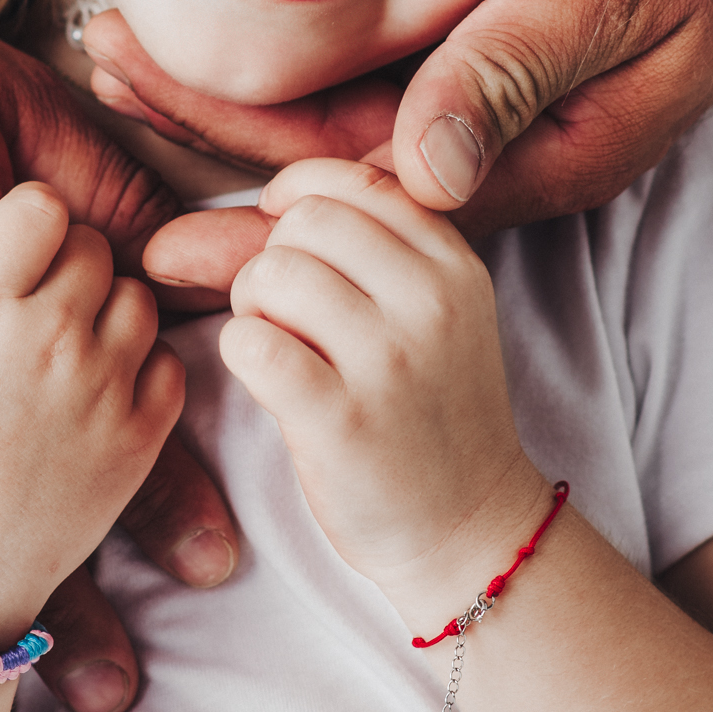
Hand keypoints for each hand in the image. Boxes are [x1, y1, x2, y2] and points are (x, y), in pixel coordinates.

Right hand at [0, 183, 183, 640]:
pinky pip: (169, 361)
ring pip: (137, 297)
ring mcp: (101, 390)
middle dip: (63, 262)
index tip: (7, 253)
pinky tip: (95, 388)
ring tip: (60, 346)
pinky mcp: (140, 439)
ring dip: (106, 309)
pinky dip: (143, 366)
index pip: (41, 205)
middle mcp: (48, 340)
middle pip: (90, 245)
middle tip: (28, 305)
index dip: (26, 220)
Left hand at [100, 0, 712, 305]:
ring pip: (336, 121)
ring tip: (122, 46)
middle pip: (325, 164)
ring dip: (232, 88)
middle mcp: (498, 141)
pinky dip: (290, 50)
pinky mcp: (488, 53)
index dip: (244, 161)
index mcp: (533, 149)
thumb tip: (421, 168)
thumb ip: (520, 65)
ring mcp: (491, 100)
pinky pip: (368, 75)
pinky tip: (219, 18)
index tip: (141, 127)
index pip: (357, 180)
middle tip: (94, 67)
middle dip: (206, 126)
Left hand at [219, 157, 546, 622]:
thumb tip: (283, 194)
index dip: (300, 192)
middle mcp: (430, 302)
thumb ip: (379, 247)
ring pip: (272, 274)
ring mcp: (388, 362)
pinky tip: (266, 376)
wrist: (472, 531)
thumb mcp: (439, 310)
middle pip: (306, 221)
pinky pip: (252, 343)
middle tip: (281, 309)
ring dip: (252, 306)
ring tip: (277, 345)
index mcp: (453, 264)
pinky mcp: (341, 422)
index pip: (356, 180)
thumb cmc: (431, 409)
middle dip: (273, 256)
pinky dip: (241, 352)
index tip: (283, 227)